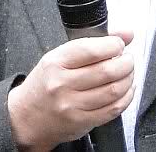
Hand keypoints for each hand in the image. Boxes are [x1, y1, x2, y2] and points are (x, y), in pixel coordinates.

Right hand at [7, 28, 133, 150]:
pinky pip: (113, 109)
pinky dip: (126, 97)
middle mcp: (62, 84)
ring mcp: (71, 105)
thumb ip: (95, 42)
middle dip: (126, 63)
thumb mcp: (62, 55)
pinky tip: (126, 90)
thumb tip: (127, 33)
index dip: (114, 45)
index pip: (92, 49)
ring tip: (127, 73)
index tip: (119, 44)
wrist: (27, 117)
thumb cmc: (47, 81)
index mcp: (56, 62)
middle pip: (107, 71)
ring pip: (113, 90)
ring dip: (128, 79)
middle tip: (128, 59)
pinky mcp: (81, 122)